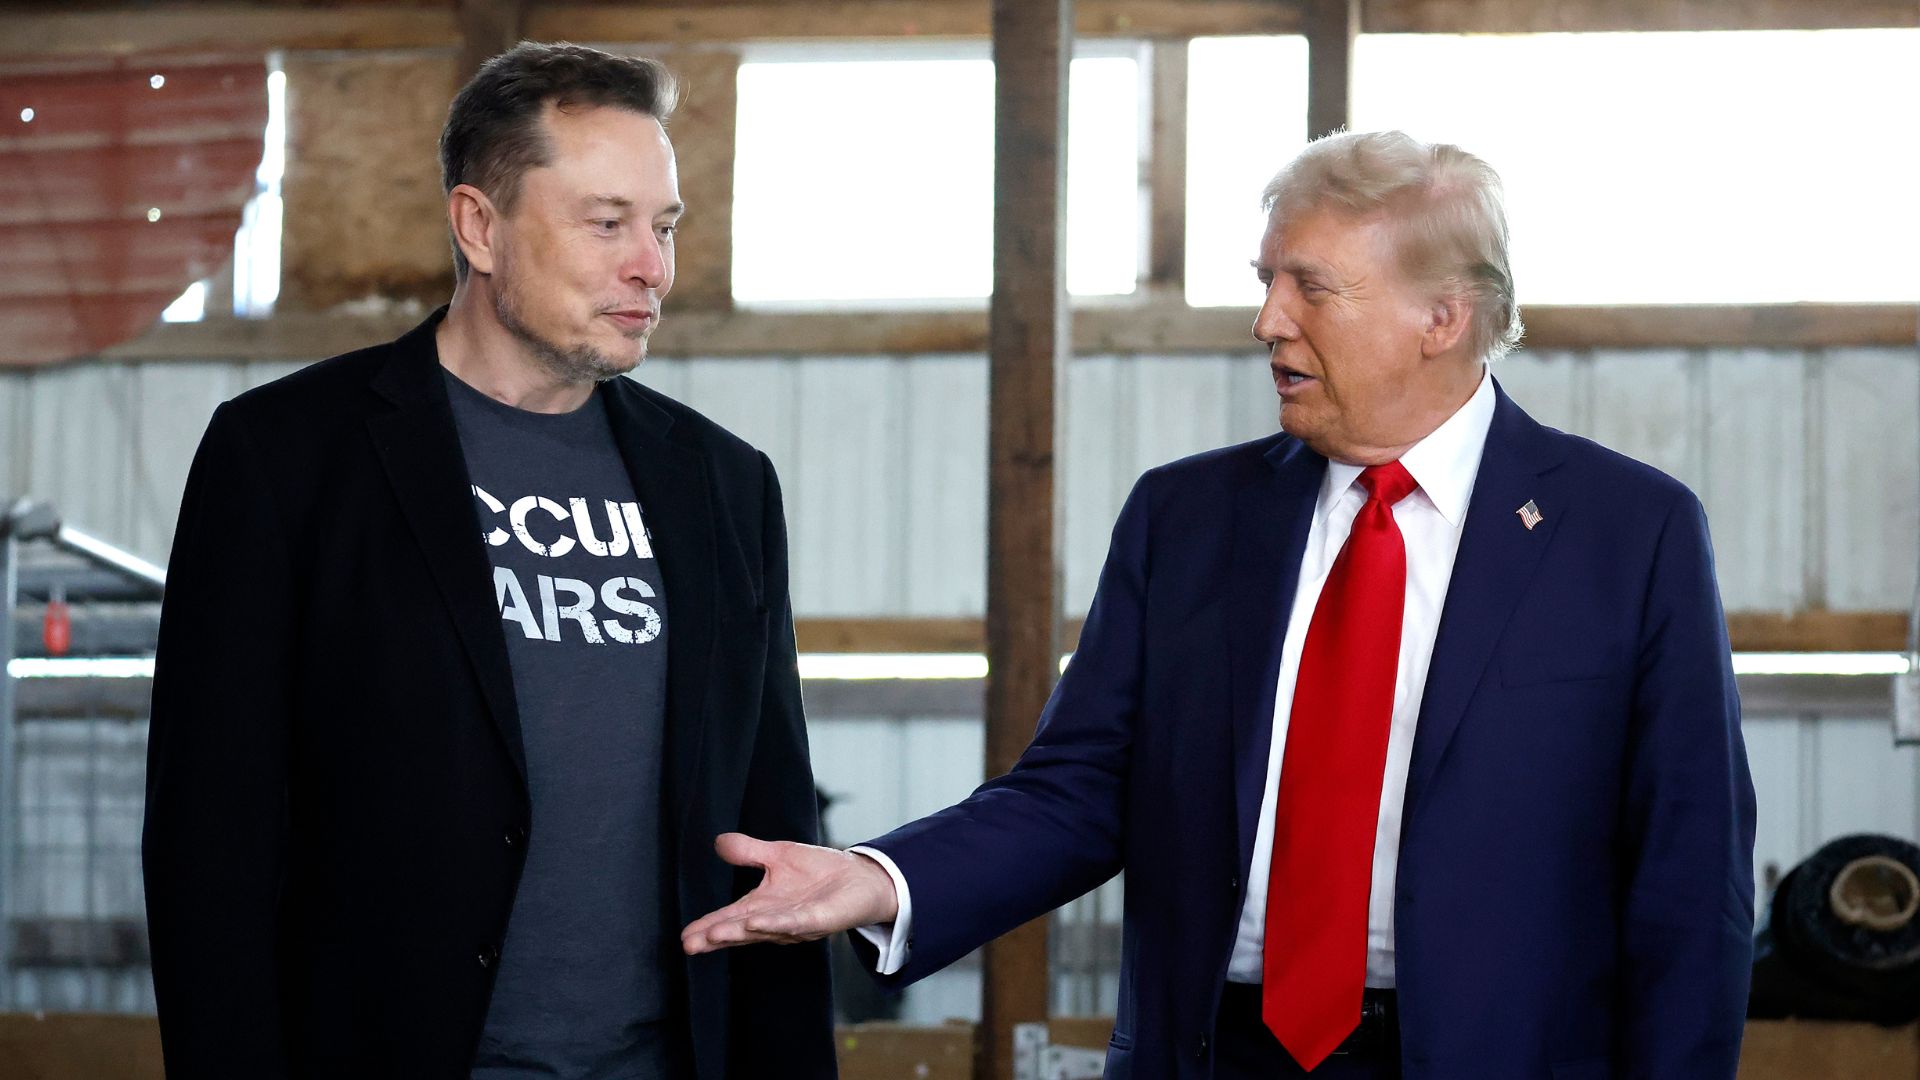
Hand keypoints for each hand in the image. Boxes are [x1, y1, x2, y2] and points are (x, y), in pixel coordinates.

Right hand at [680, 833, 899, 953]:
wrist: (860, 877)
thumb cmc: (819, 871)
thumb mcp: (778, 856)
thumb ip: (749, 852)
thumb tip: (718, 842)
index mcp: (764, 906)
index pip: (731, 919)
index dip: (708, 928)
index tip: (685, 937)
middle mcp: (776, 920)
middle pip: (742, 932)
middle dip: (717, 937)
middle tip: (690, 945)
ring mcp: (797, 923)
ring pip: (764, 930)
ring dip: (739, 933)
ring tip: (713, 935)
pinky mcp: (820, 920)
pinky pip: (796, 923)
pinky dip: (776, 924)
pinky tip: (756, 923)